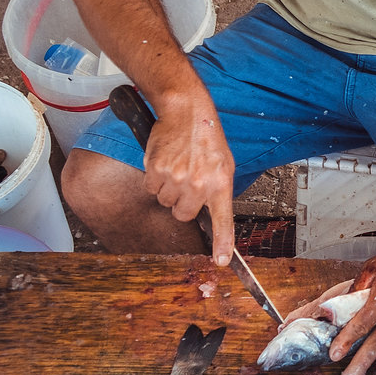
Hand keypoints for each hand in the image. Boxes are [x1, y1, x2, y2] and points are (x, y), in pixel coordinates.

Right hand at [143, 90, 235, 262]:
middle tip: (187, 182)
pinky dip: (155, 179)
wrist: (187, 113)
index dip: (222, 243)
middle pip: (183, 214)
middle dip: (182, 203)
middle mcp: (199, 184)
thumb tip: (212, 213)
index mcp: (220, 183)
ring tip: (178, 167)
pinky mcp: (157, 170)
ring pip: (166, 202)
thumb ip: (218, 190)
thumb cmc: (206, 139)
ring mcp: (176, 178)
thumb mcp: (224, 165)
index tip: (222, 261)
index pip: (223, 220)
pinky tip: (165, 163)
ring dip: (168, 189)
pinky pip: (151, 188)